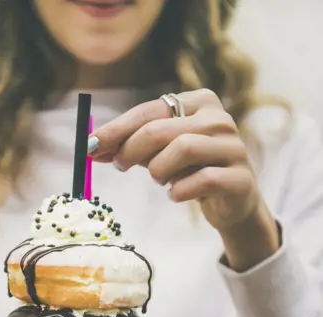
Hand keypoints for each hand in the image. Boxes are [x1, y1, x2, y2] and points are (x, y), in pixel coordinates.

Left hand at [90, 88, 279, 270]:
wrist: (231, 202)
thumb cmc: (191, 171)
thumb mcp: (158, 154)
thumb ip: (129, 147)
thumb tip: (90, 147)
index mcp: (200, 102)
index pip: (150, 110)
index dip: (117, 128)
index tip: (90, 145)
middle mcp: (219, 118)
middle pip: (162, 129)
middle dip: (131, 149)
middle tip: (119, 166)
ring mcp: (233, 147)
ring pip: (183, 149)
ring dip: (159, 170)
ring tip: (160, 181)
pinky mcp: (239, 178)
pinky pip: (201, 180)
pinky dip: (180, 191)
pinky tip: (177, 195)